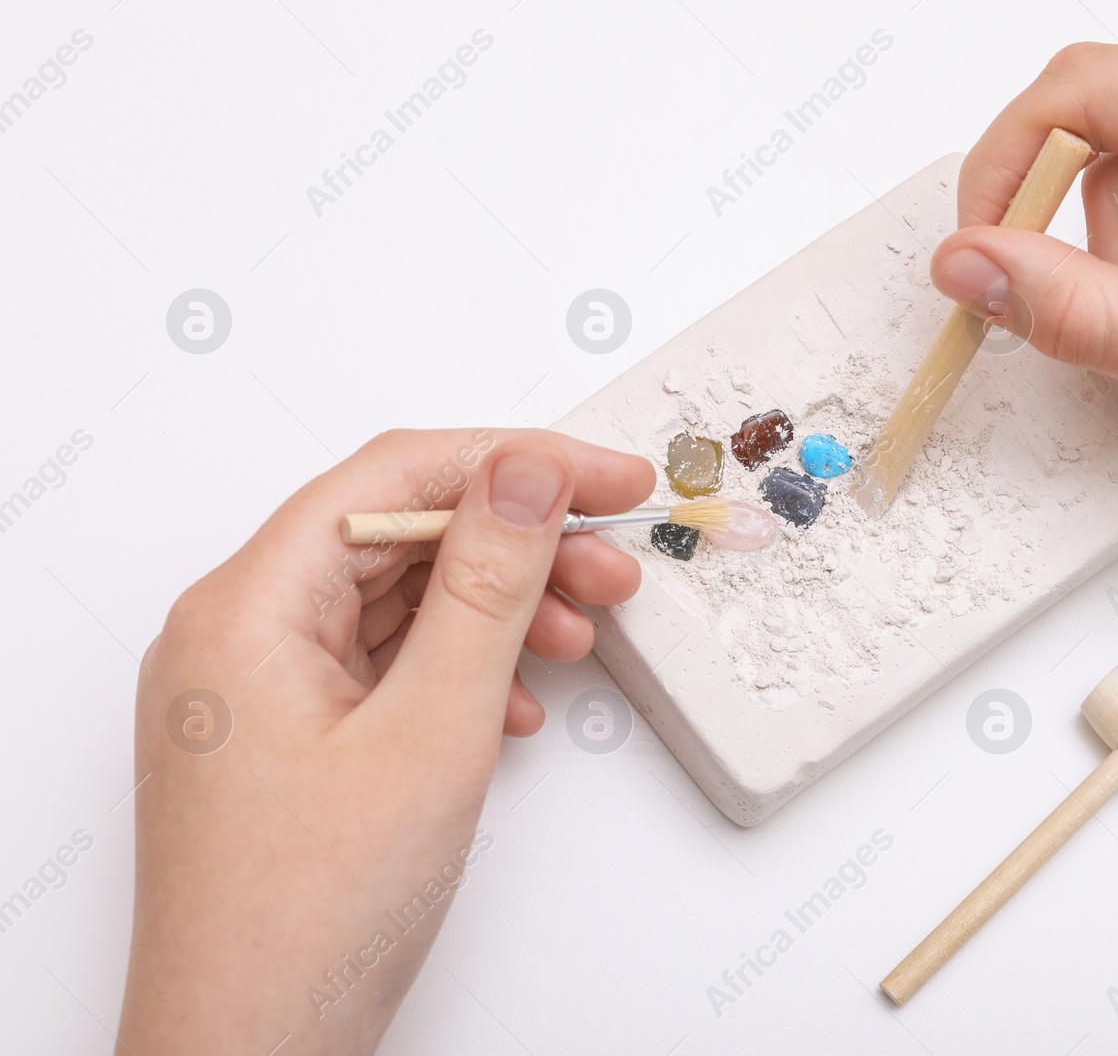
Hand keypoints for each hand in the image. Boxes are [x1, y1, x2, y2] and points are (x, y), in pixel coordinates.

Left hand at [118, 429, 653, 1053]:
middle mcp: (237, 634)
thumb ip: (486, 588)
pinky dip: (459, 671)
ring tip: (579, 639)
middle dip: (517, 547)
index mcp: (245, 608)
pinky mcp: (286, 740)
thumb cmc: (307, 920)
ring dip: (497, 610)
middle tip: (613, 568)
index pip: (394, 477)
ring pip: (397, 604)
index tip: (611, 479)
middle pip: (397, 537)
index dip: (516, 463)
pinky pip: (384, 668)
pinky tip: (513, 707)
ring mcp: (258, 691)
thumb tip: (525, 473)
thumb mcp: (431, 733)